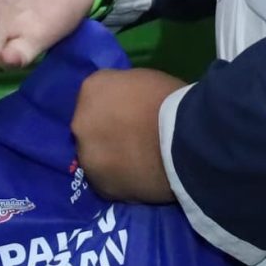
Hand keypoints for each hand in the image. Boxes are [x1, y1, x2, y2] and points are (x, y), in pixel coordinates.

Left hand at [72, 68, 184, 202]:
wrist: (185, 141)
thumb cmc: (172, 102)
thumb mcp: (143, 80)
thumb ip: (125, 92)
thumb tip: (125, 105)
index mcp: (92, 89)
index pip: (97, 95)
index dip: (114, 105)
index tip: (130, 113)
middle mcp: (80, 122)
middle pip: (90, 127)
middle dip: (106, 132)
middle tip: (132, 139)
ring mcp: (88, 156)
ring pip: (96, 157)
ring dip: (110, 158)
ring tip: (138, 163)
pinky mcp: (101, 186)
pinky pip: (108, 182)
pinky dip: (120, 180)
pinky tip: (140, 179)